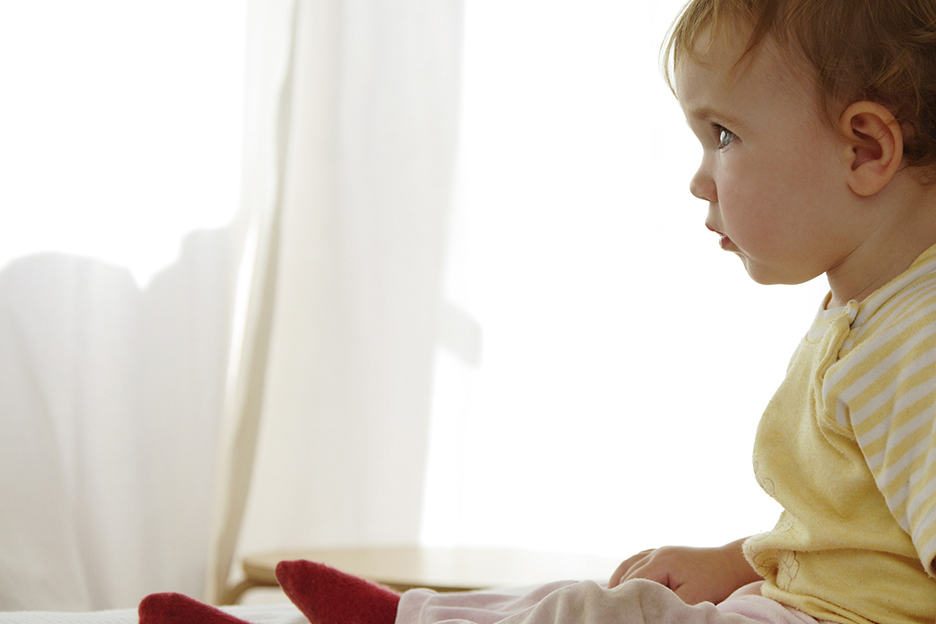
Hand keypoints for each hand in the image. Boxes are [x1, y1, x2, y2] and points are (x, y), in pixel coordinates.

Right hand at [607, 538, 759, 604]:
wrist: (732, 563)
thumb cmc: (716, 582)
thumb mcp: (693, 598)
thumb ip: (668, 604)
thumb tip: (651, 610)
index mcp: (661, 561)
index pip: (634, 581)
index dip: (624, 597)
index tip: (617, 610)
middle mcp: (656, 552)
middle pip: (628, 572)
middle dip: (618, 590)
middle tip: (609, 607)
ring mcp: (660, 550)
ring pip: (629, 564)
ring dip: (619, 580)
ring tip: (611, 597)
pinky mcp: (665, 553)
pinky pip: (638, 560)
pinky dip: (628, 571)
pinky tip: (624, 581)